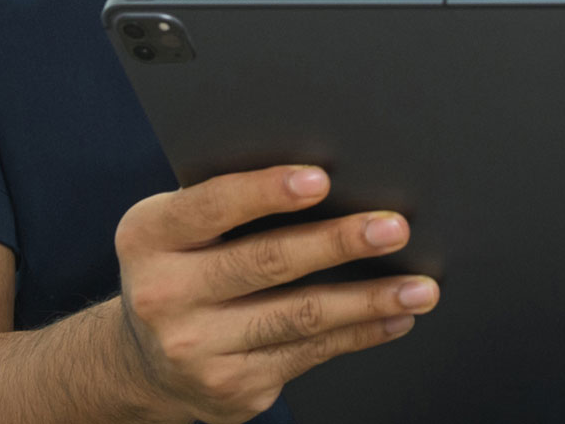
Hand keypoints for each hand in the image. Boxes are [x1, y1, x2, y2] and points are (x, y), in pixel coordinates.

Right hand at [111, 165, 439, 423]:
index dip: (267, 191)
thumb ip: (226, 203)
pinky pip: (310, 354)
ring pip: (299, 316)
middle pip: (266, 261)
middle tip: (392, 228)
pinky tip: (394, 317)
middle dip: (338, 243)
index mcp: (149, 236)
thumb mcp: (177, 227)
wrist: (146, 360)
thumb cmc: (180, 269)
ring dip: (368, 299)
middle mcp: (165, 295)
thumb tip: (325, 178)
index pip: (212, 206)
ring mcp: (198, 348)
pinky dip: (360, 333)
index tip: (320, 179)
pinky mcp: (233, 387)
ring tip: (418, 286)